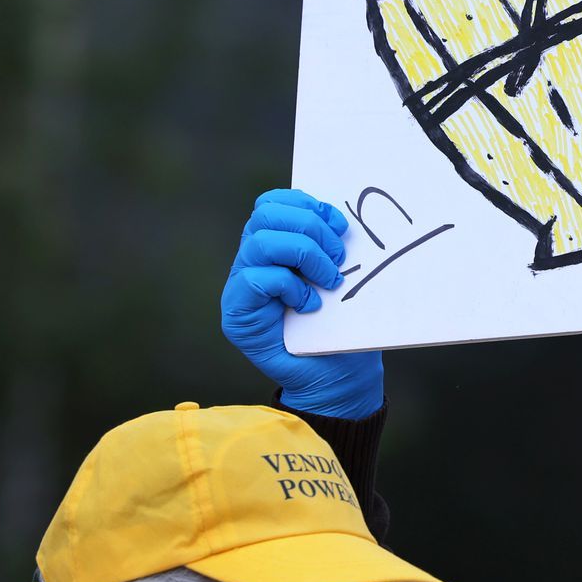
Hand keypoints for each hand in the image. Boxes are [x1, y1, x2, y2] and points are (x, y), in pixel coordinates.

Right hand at [221, 189, 384, 417]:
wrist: (336, 379)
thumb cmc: (342, 327)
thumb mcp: (343, 277)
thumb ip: (333, 247)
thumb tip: (344, 218)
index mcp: (274, 247)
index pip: (273, 203)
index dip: (306, 203)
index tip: (339, 223)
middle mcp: (252, 262)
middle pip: (265, 214)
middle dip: (309, 227)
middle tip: (339, 255)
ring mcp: (240, 287)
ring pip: (259, 241)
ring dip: (304, 254)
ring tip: (329, 280)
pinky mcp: (237, 314)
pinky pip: (255, 279)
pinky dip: (289, 286)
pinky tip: (310, 305)